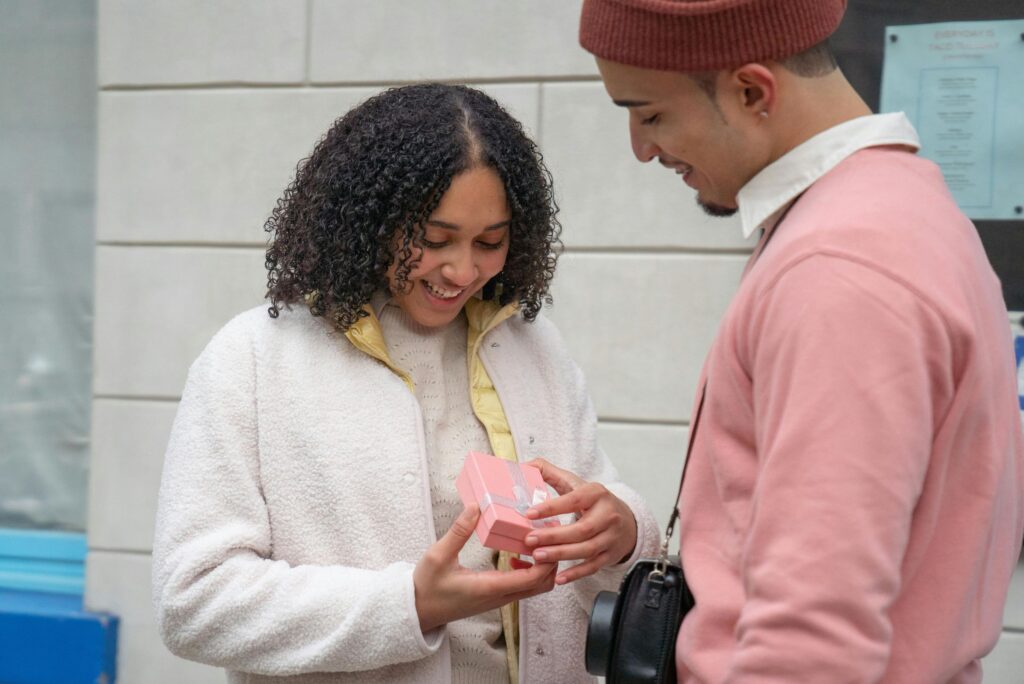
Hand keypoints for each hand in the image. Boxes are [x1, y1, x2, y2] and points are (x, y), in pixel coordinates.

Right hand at [413, 504, 557, 632]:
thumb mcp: (438, 556)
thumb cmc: (427, 586)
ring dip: (542, 565)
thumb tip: (475, 507)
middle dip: (551, 560)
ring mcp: (500, 598)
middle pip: (543, 584)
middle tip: (544, 535)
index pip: (533, 579)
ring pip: (536, 586)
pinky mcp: (497, 597)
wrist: (418, 611)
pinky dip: (530, 570)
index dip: (545, 558)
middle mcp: (501, 596)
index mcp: (490, 587)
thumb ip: (458, 532)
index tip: (542, 536)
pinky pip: (524, 586)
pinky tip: (517, 553)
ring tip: (532, 541)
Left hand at [522, 458, 637, 584]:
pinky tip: (558, 578)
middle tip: (529, 539)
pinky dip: (576, 573)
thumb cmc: (593, 501)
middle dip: (554, 536)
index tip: (529, 513)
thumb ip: (549, 473)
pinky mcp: (610, 555)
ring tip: (537, 556)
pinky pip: (593, 567)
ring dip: (561, 554)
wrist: (626, 520)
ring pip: (587, 549)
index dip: (552, 507)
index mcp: (596, 493)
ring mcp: (611, 537)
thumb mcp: (575, 483)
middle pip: (582, 529)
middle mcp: (607, 515)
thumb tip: (524, 466)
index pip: (573, 500)